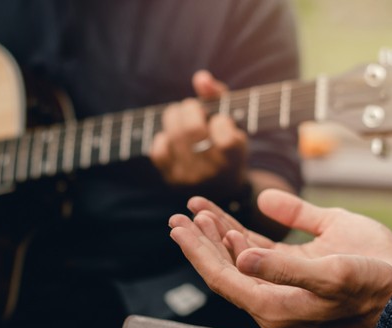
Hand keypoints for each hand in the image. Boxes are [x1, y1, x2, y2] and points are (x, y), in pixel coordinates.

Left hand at [150, 70, 246, 190]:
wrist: (221, 186)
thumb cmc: (228, 144)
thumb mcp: (233, 121)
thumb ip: (219, 96)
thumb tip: (200, 77)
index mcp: (234, 158)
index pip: (224, 135)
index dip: (220, 121)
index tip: (220, 121)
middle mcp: (212, 171)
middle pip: (191, 130)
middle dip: (189, 109)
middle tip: (192, 108)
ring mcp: (190, 177)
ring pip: (172, 136)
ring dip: (174, 117)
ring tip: (182, 117)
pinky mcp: (172, 180)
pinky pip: (158, 151)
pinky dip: (163, 138)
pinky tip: (173, 138)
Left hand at [169, 189, 391, 327]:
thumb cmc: (374, 287)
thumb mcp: (332, 273)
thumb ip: (286, 266)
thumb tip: (242, 255)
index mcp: (275, 306)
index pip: (222, 278)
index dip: (199, 252)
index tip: (180, 226)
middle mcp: (272, 300)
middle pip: (223, 269)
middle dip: (199, 241)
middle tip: (177, 216)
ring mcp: (281, 286)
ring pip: (238, 259)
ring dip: (216, 234)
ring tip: (195, 210)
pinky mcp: (294, 272)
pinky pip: (258, 254)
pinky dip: (239, 235)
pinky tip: (225, 220)